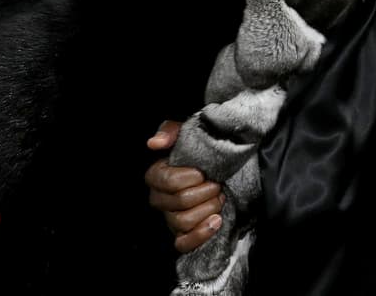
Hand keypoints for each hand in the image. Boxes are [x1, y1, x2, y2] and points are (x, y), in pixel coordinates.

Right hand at [146, 120, 224, 252]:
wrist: (219, 170)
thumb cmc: (199, 151)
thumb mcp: (187, 134)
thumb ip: (170, 132)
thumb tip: (154, 142)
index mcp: (156, 175)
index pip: (168, 181)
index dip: (190, 178)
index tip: (204, 172)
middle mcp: (159, 198)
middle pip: (179, 202)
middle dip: (205, 192)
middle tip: (218, 184)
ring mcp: (169, 218)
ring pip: (183, 222)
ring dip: (208, 209)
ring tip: (220, 198)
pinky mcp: (182, 235)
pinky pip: (183, 243)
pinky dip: (201, 234)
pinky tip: (217, 221)